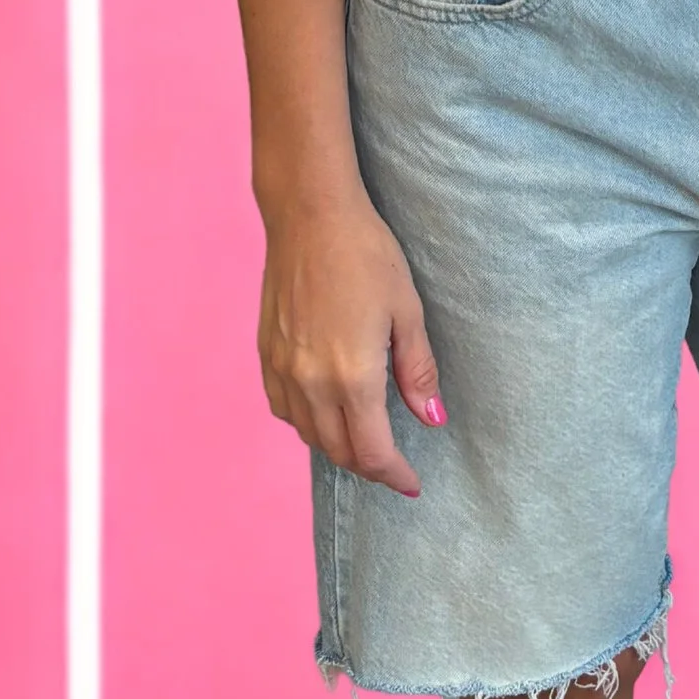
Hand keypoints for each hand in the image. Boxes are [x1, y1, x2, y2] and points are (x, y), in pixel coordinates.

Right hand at [257, 192, 444, 497]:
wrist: (310, 214)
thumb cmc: (367, 254)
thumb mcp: (407, 310)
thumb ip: (417, 371)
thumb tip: (432, 419)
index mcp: (353, 376)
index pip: (372, 452)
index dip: (395, 475)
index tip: (412, 484)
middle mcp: (312, 382)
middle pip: (339, 451)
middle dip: (369, 465)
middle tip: (393, 463)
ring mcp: (284, 369)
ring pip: (308, 434)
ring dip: (337, 446)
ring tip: (362, 439)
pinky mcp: (266, 353)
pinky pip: (283, 408)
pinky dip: (306, 422)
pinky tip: (322, 409)